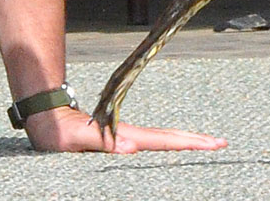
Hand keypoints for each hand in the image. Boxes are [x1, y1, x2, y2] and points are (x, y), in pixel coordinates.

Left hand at [24, 106, 227, 153]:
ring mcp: (125, 137)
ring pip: (161, 140)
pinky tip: (173, 149)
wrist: (47, 120)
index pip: (163, 140)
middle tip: (222, 143)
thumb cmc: (58, 132)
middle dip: (195, 140)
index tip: (212, 142)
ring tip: (207, 144)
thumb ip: (102, 140)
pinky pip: (150, 145)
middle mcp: (129, 136)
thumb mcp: (76, 139)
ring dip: (185, 141)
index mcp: (124, 136)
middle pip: (168, 137)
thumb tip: (131, 147)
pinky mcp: (119, 141)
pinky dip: (168, 145)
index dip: (188, 142)